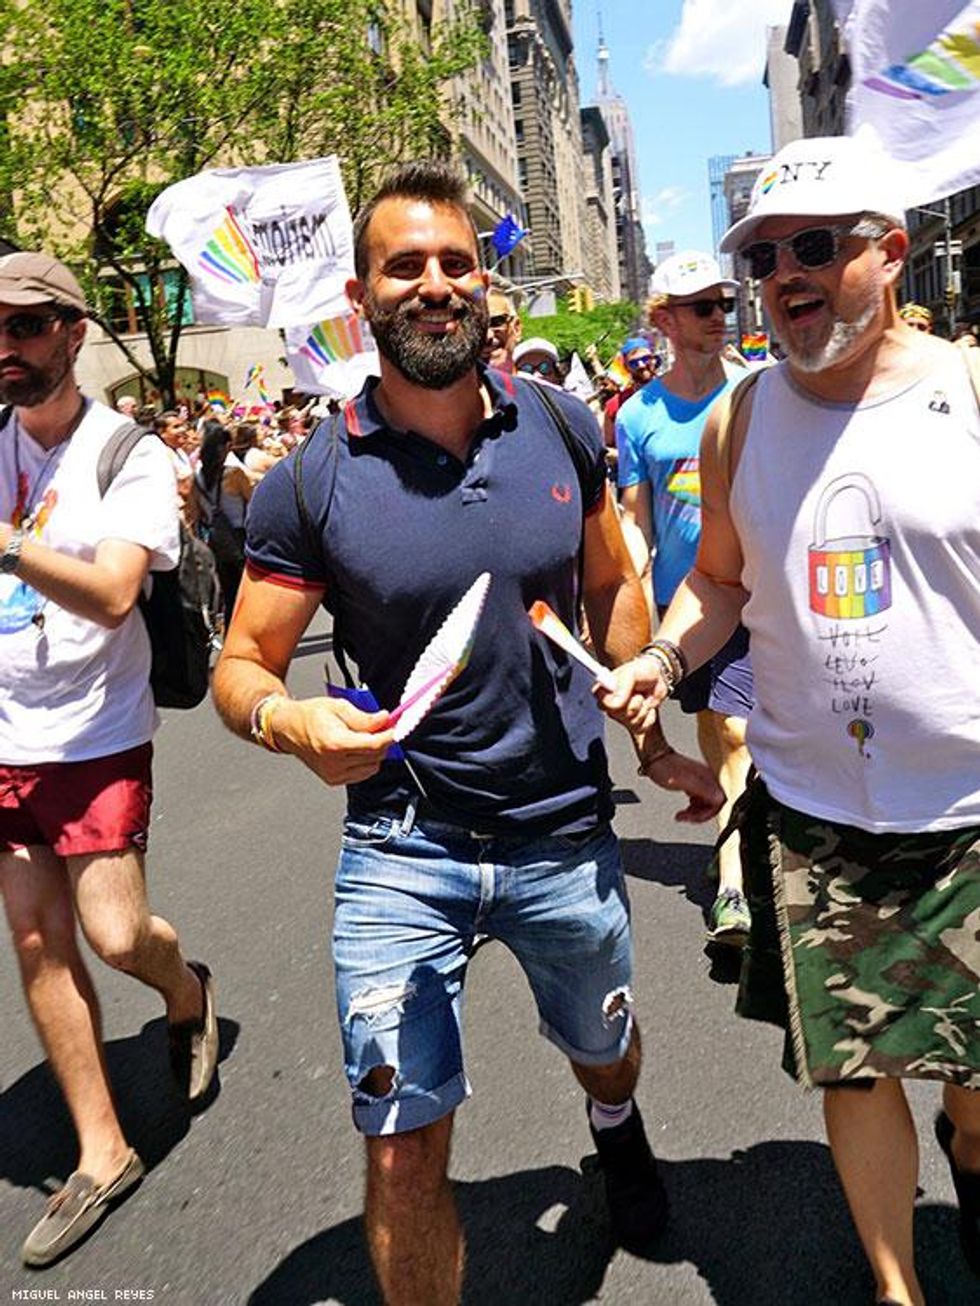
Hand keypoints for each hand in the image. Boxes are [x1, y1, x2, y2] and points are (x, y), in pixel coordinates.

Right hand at [275, 695, 395, 785]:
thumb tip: (384, 719)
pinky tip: (357, 748)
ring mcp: (334, 774)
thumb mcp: (338, 707)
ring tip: (365, 737)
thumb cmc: (310, 716)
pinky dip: (366, 762)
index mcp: (334, 743)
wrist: (288, 729)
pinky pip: (362, 773)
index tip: (395, 727)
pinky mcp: (334, 780)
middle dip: (383, 741)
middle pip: (375, 756)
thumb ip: (363, 717)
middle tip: (382, 727)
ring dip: (375, 752)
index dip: (389, 735)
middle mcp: (334, 763)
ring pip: (372, 767)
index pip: (374, 745)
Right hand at [594, 654, 669, 733]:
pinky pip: (641, 728)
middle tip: (638, 693)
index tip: (628, 692)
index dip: (615, 702)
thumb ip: (621, 687)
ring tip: (644, 698)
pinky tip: (648, 706)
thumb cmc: (643, 671)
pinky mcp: (633, 724)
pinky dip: (649, 717)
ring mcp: (621, 716)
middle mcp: (610, 705)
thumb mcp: (632, 673)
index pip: (602, 704)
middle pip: (618, 715)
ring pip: (632, 722)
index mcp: (604, 691)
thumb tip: (615, 704)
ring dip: (643, 709)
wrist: (659, 679)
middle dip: (633, 704)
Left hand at [639, 749, 723, 823]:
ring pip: (707, 804)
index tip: (695, 816)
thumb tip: (720, 798)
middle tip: (685, 816)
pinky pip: (700, 801)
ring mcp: (701, 782)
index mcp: (708, 777)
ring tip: (682, 814)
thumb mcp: (684, 781)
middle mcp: (707, 779)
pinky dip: (693, 808)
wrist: (653, 758)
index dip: (709, 812)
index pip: (721, 800)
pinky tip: (685, 808)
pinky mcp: (695, 785)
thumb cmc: (665, 767)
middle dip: (700, 814)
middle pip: (714, 804)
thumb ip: (703, 790)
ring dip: (695, 812)